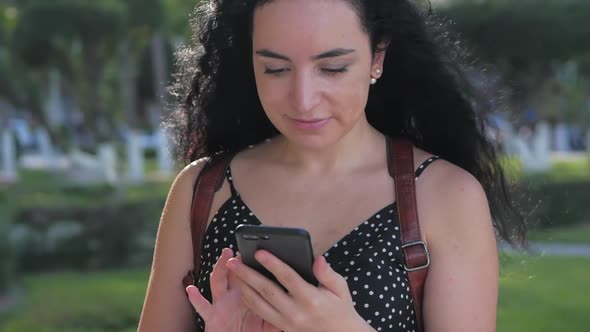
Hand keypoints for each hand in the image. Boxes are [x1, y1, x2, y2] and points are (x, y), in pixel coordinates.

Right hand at [186, 248, 280, 331]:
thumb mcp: (270, 323)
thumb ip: (281, 310)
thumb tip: (295, 298)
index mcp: (248, 295)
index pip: (250, 275)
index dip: (253, 263)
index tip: (260, 250)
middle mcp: (233, 296)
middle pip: (233, 274)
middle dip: (236, 260)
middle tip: (241, 247)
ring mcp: (221, 305)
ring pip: (218, 282)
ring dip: (219, 268)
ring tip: (224, 257)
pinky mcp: (212, 317)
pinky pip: (202, 307)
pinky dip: (196, 298)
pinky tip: (192, 289)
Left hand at [226, 250, 369, 331]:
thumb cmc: (340, 308)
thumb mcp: (340, 289)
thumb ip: (327, 273)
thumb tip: (317, 259)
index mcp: (311, 299)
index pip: (287, 278)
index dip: (272, 264)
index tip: (259, 252)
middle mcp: (296, 312)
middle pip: (266, 290)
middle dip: (248, 274)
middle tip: (233, 261)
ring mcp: (287, 322)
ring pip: (258, 304)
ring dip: (243, 287)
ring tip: (233, 272)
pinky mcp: (282, 328)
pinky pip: (261, 313)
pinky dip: (249, 300)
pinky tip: (242, 287)